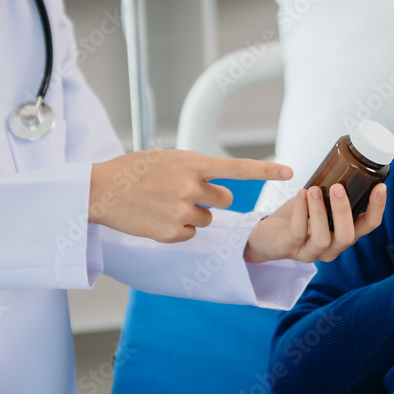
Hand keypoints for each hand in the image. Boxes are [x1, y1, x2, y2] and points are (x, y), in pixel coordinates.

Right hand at [88, 149, 291, 242]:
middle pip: (224, 199)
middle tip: (182, 192)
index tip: (290, 172)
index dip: (266, 171)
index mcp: (192, 163)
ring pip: (207, 219)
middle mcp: (191, 186)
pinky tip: (158, 218)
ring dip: (193, 214)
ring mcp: (182, 211)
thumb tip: (220, 188)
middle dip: (209, 198)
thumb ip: (196, 169)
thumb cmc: (136, 171)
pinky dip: (179, 229)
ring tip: (165, 204)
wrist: (102, 191)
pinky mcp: (173, 233)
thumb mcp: (168, 159)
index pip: (238, 167)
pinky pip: (191, 234)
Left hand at [244, 183, 386, 263]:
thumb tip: (347, 162)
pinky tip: (301, 195)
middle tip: (337, 187)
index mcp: (343, 233)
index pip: (368, 225)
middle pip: (348, 237)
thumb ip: (333, 191)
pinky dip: (300, 212)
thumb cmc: (297, 215)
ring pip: (324, 239)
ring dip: (319, 212)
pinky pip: (298, 233)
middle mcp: (332, 247)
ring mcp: (311, 252)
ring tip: (313, 190)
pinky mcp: (289, 249)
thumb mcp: (319, 202)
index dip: (377, 208)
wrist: (265, 233)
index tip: (380, 186)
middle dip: (344, 211)